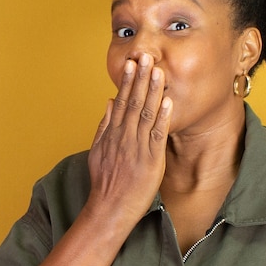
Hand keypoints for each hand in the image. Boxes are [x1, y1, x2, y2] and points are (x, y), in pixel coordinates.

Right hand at [86, 53, 172, 224]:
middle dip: (141, 78)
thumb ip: (104, 124)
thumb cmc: (105, 181)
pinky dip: (162, 117)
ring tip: (157, 71)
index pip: (122, 102)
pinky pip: (157, 135)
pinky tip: (167, 101)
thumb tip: (110, 101)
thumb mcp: (98, 149)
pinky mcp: (150, 160)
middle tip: (146, 57)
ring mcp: (137, 147)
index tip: (132, 64)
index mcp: (113, 133)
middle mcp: (124, 136)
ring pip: (145, 114)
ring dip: (152, 91)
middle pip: (133, 102)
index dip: (128, 81)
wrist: (108, 208)